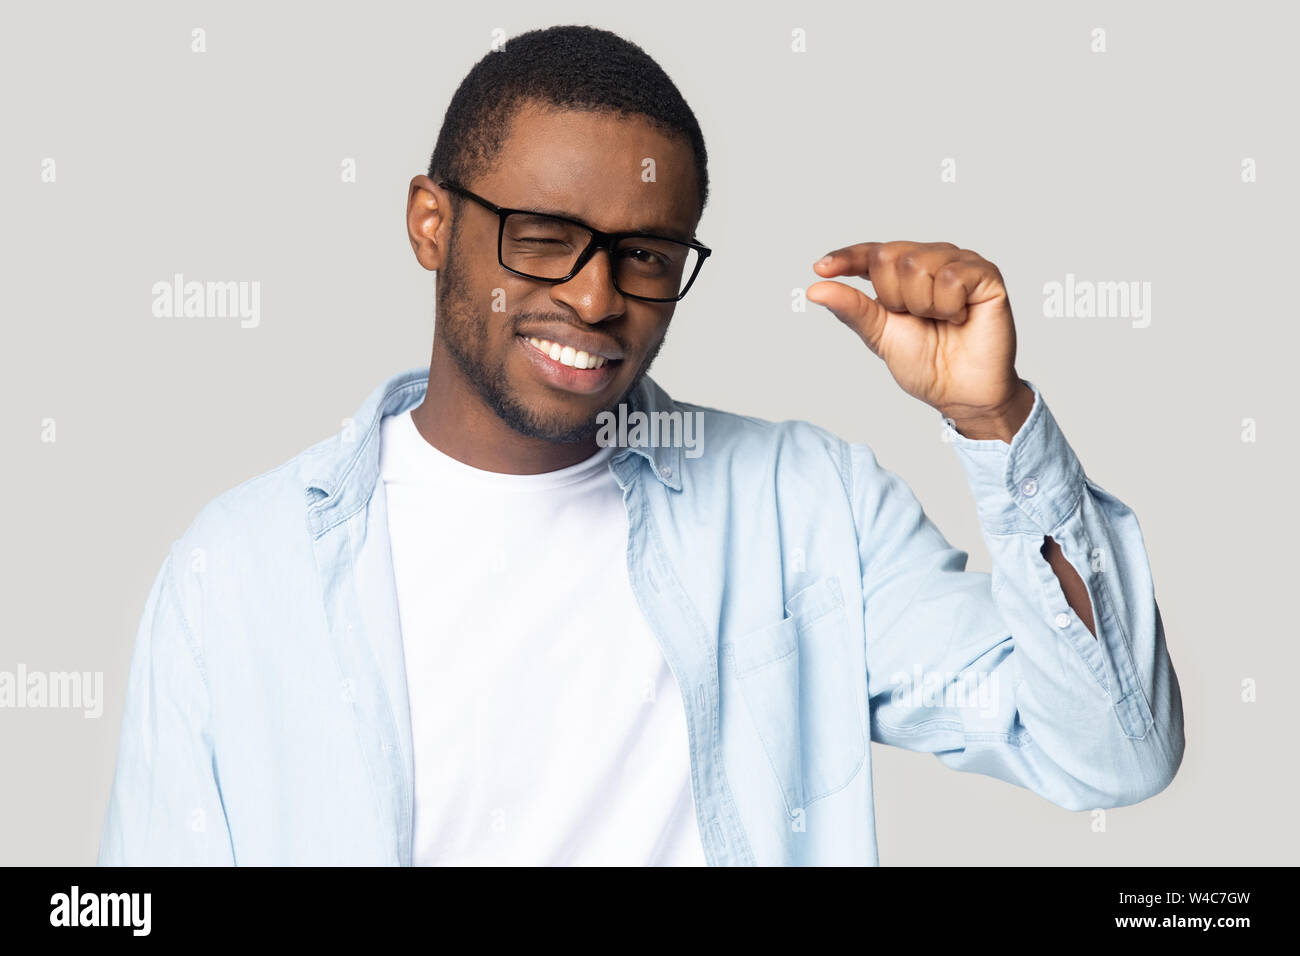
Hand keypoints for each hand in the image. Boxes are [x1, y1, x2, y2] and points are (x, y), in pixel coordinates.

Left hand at [807, 241, 1032, 438]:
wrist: (961, 392)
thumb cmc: (926, 363)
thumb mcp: (879, 334)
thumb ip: (852, 308)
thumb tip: (815, 288)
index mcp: (902, 273)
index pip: (869, 253)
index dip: (845, 258)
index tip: (821, 268)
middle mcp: (930, 259)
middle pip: (889, 256)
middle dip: (893, 297)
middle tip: (915, 319)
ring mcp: (958, 263)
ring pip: (918, 264)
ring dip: (922, 304)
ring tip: (939, 320)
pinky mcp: (984, 274)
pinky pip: (951, 276)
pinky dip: (948, 305)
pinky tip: (960, 317)